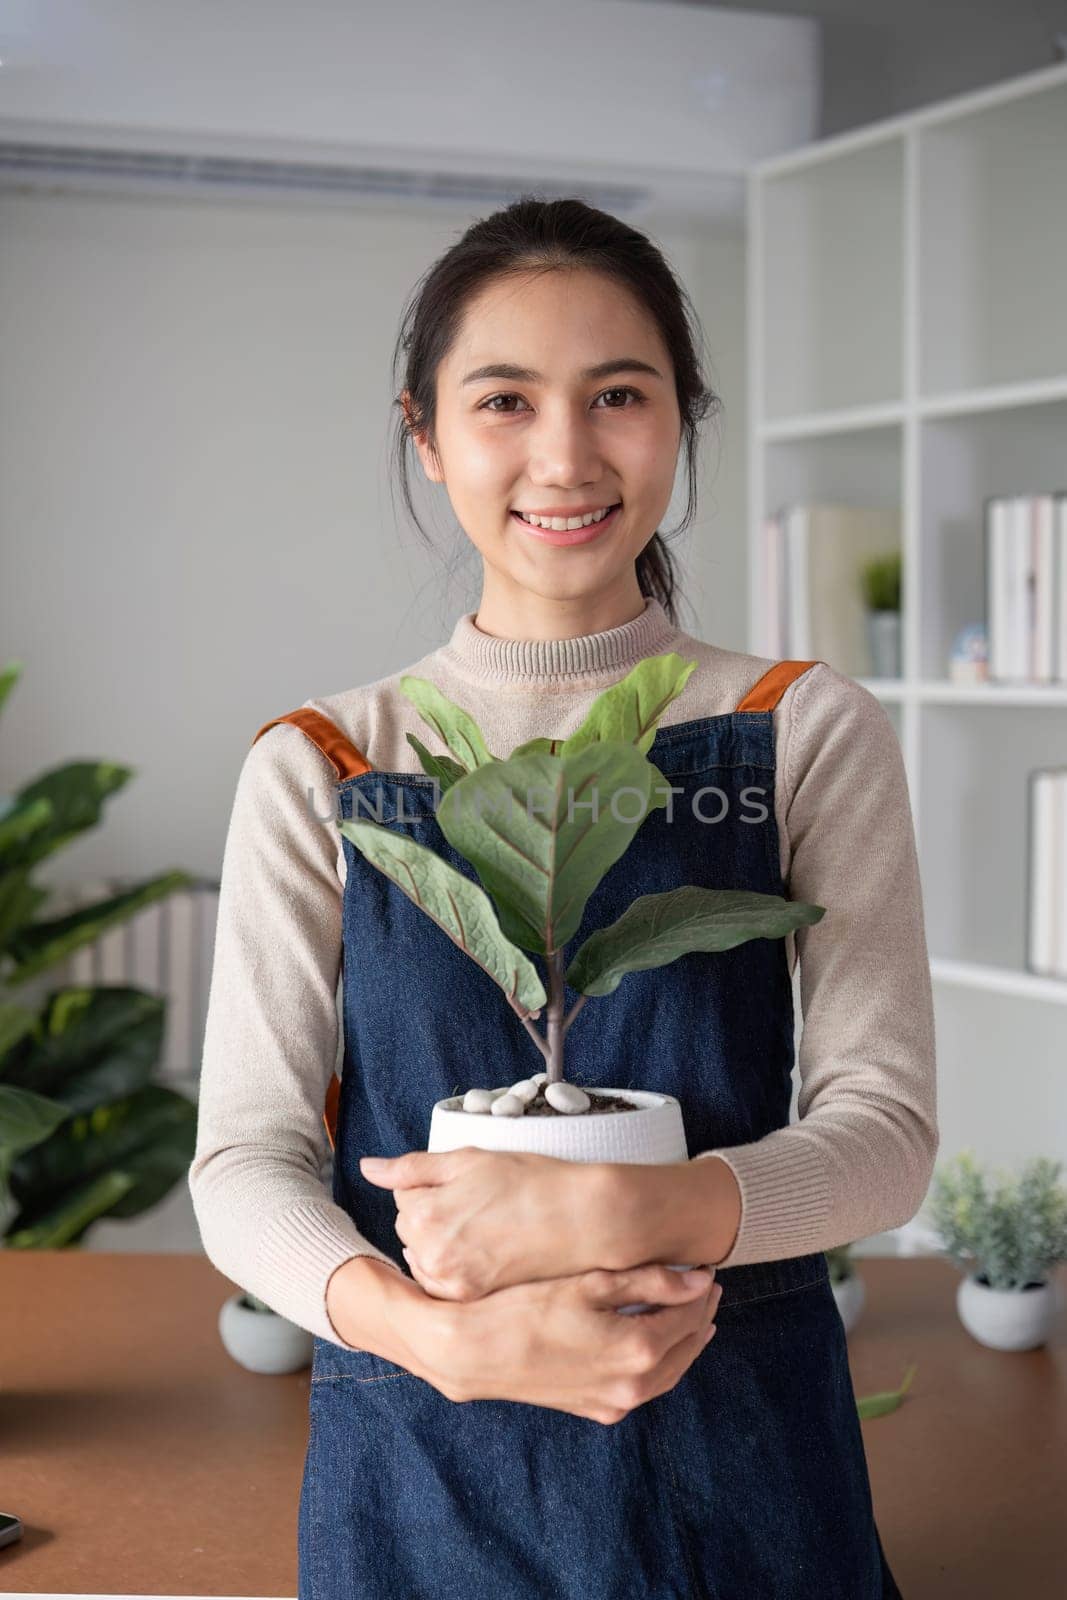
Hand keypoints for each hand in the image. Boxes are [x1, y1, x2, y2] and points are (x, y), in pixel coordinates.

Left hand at [359, 1146, 600, 1300]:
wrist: (580, 1219)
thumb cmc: (528, 1181)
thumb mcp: (468, 1159)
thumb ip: (411, 1167)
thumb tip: (366, 1167)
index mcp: (423, 1213)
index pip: (403, 1197)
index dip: (434, 1187)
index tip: (466, 1186)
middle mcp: (429, 1253)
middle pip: (410, 1230)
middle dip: (433, 1216)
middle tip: (478, 1206)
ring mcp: (450, 1281)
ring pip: (423, 1258)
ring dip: (440, 1245)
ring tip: (483, 1229)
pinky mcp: (471, 1299)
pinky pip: (442, 1284)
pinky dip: (453, 1269)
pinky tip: (483, 1252)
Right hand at [426, 1262, 721, 1423]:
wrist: (474, 1352)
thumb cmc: (527, 1308)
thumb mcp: (591, 1284)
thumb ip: (651, 1281)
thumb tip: (700, 1280)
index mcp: (638, 1350)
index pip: (688, 1316)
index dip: (702, 1291)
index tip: (708, 1270)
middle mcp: (632, 1385)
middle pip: (684, 1349)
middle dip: (699, 1318)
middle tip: (706, 1291)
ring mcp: (613, 1403)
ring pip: (667, 1374)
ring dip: (683, 1344)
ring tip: (691, 1316)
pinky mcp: (594, 1410)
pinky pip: (642, 1388)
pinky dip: (658, 1365)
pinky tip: (653, 1345)